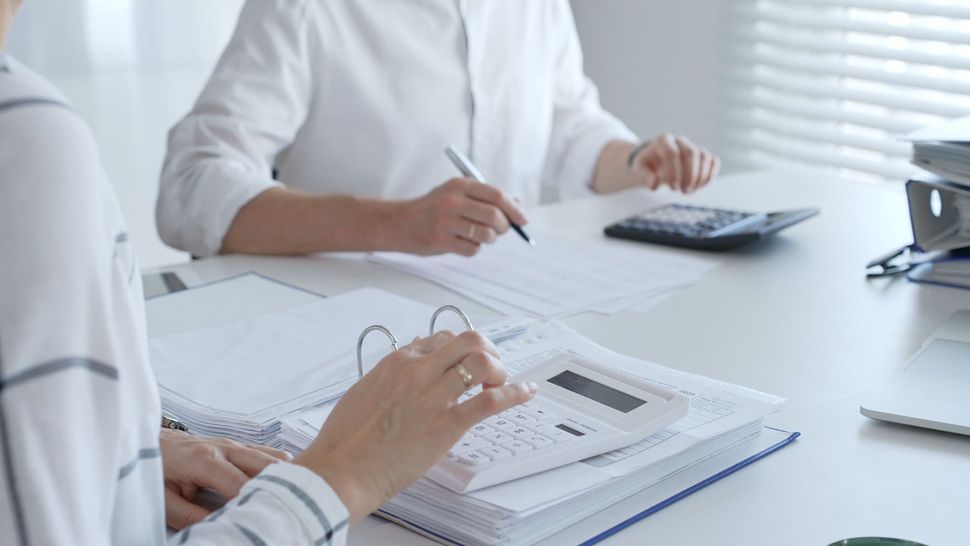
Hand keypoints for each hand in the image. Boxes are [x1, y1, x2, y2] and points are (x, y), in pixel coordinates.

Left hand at [159, 429, 290, 528]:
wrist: (148, 440)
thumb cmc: (155, 469)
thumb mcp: (163, 499)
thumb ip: (190, 515)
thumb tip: (219, 526)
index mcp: (205, 460)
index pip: (240, 484)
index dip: (255, 502)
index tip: (265, 519)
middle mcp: (224, 447)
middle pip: (265, 466)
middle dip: (280, 486)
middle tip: (291, 507)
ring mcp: (233, 443)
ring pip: (271, 457)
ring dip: (285, 474)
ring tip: (297, 494)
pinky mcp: (237, 444)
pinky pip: (267, 452)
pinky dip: (280, 466)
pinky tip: (288, 480)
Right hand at [293, 331, 536, 521]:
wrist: (339, 471)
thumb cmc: (345, 440)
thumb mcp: (363, 392)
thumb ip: (388, 376)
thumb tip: (407, 363)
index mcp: (396, 363)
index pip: (439, 339)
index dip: (459, 349)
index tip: (466, 360)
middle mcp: (417, 372)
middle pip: (468, 340)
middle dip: (487, 349)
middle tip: (492, 367)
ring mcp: (433, 396)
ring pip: (482, 362)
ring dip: (500, 369)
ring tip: (502, 383)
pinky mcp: (446, 425)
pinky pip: (490, 401)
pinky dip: (515, 393)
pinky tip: (526, 392)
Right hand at [396, 178, 528, 256]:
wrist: (400, 222)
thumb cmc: (434, 208)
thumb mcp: (456, 193)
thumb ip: (485, 197)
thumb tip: (518, 205)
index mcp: (460, 185)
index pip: (496, 195)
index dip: (514, 209)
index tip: (523, 220)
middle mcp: (453, 200)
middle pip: (494, 216)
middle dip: (504, 227)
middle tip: (500, 230)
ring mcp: (446, 221)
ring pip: (486, 235)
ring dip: (488, 239)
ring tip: (478, 236)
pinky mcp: (441, 240)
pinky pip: (472, 250)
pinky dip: (473, 249)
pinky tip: (461, 243)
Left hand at [630, 134, 719, 193]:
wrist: (654, 161)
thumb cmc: (646, 166)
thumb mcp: (639, 171)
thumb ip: (644, 177)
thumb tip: (654, 183)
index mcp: (663, 141)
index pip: (671, 153)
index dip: (674, 171)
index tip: (672, 188)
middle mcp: (679, 141)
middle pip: (691, 152)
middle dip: (689, 174)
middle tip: (683, 191)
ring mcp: (692, 146)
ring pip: (704, 156)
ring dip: (700, 176)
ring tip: (690, 191)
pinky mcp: (701, 155)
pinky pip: (712, 161)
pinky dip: (710, 174)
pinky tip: (700, 186)